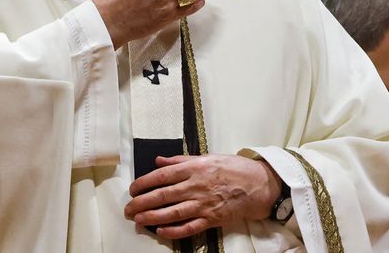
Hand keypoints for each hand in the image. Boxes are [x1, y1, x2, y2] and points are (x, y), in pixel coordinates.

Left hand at [124, 154, 281, 239]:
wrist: (260, 184)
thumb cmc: (234, 168)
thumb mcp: (207, 157)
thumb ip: (181, 160)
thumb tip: (160, 161)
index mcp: (195, 168)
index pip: (163, 175)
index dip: (144, 182)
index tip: (132, 188)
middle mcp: (197, 186)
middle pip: (163, 195)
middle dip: (142, 202)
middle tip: (128, 208)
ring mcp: (204, 204)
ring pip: (173, 212)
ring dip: (153, 217)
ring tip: (138, 220)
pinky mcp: (212, 219)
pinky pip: (190, 227)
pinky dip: (174, 231)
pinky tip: (161, 232)